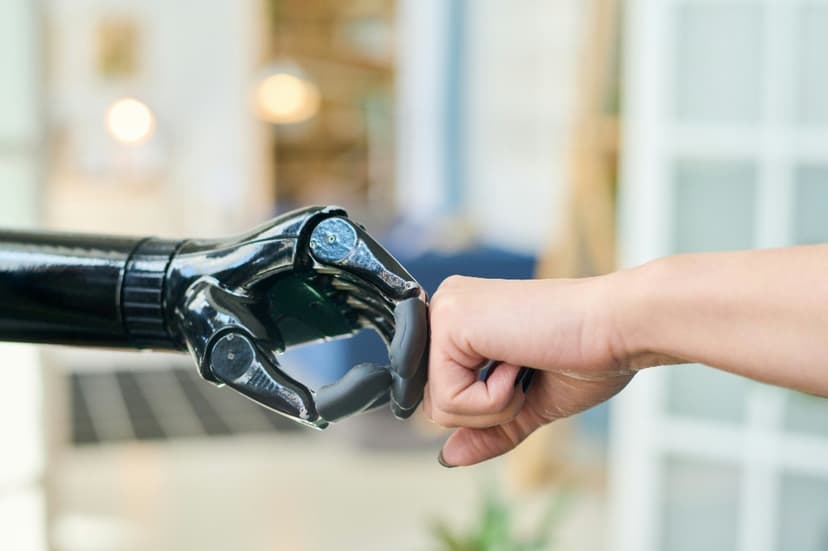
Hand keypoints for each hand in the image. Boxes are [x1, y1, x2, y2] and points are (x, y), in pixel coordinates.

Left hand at [423, 274, 637, 466]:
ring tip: (525, 365)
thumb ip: (488, 429)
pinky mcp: (451, 321)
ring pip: (438, 407)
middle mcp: (448, 307)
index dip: (485, 406)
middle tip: (526, 371)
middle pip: (434, 404)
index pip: (444, 393)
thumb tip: (448, 457)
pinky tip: (521, 361)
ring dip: (494, 406)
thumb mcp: (529, 402)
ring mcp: (446, 311)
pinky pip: (449, 399)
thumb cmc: (588, 353)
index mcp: (463, 319)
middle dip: (488, 411)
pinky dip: (494, 399)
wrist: (620, 325)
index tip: (523, 371)